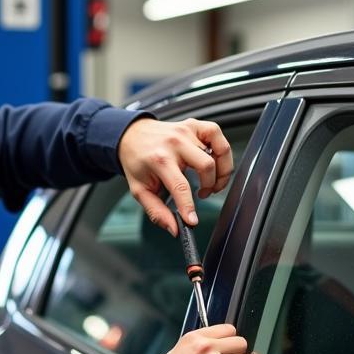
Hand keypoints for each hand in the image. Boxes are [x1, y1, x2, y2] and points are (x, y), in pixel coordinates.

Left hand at [117, 117, 232, 234]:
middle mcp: (174, 143)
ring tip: (210, 181)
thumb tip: (174, 228)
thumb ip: (156, 212)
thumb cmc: (136, 162)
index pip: (180, 186)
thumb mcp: (140, 190)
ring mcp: (186, 131)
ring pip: (218, 151)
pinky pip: (217, 134)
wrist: (131, 135)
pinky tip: (214, 160)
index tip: (193, 220)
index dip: (189, 206)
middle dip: (210, 186)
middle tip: (203, 194)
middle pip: (207, 166)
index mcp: (159, 159)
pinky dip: (222, 150)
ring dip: (220, 172)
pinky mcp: (194, 125)